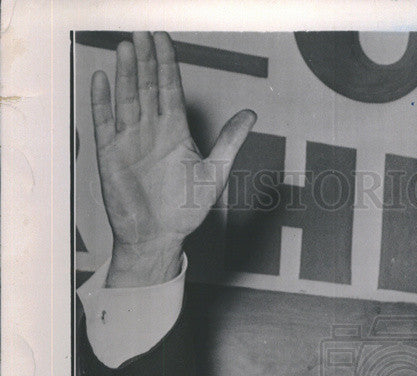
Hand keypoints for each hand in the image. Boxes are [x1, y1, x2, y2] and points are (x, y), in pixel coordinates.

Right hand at [90, 31, 255, 285]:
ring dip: (126, 74)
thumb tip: (251, 115)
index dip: (167, 64)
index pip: (170, 89)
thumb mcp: (215, 173)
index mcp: (175, 132)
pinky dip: (102, 102)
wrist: (159, 238)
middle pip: (147, 87)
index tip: (164, 39)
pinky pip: (104, 123)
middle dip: (146, 61)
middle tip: (143, 33)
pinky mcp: (111, 155)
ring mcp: (130, 140)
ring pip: (127, 99)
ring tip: (127, 47)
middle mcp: (151, 131)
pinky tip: (102, 79)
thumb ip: (230, 141)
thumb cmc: (186, 210)